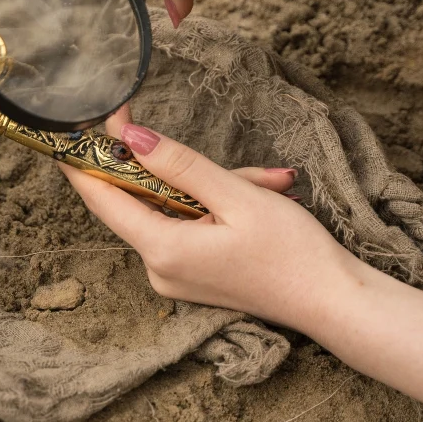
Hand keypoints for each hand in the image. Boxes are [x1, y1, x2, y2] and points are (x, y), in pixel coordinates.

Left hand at [60, 121, 353, 331]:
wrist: (333, 303)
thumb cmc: (293, 252)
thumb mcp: (237, 196)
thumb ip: (180, 165)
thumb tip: (130, 138)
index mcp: (162, 250)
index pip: (101, 196)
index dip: (89, 155)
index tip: (89, 118)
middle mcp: (159, 269)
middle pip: (145, 199)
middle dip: (180, 167)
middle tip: (230, 155)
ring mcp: (175, 276)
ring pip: (173, 208)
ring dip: (213, 186)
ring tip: (267, 184)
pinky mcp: (193, 276)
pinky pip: (189, 226)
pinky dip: (218, 206)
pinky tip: (261, 198)